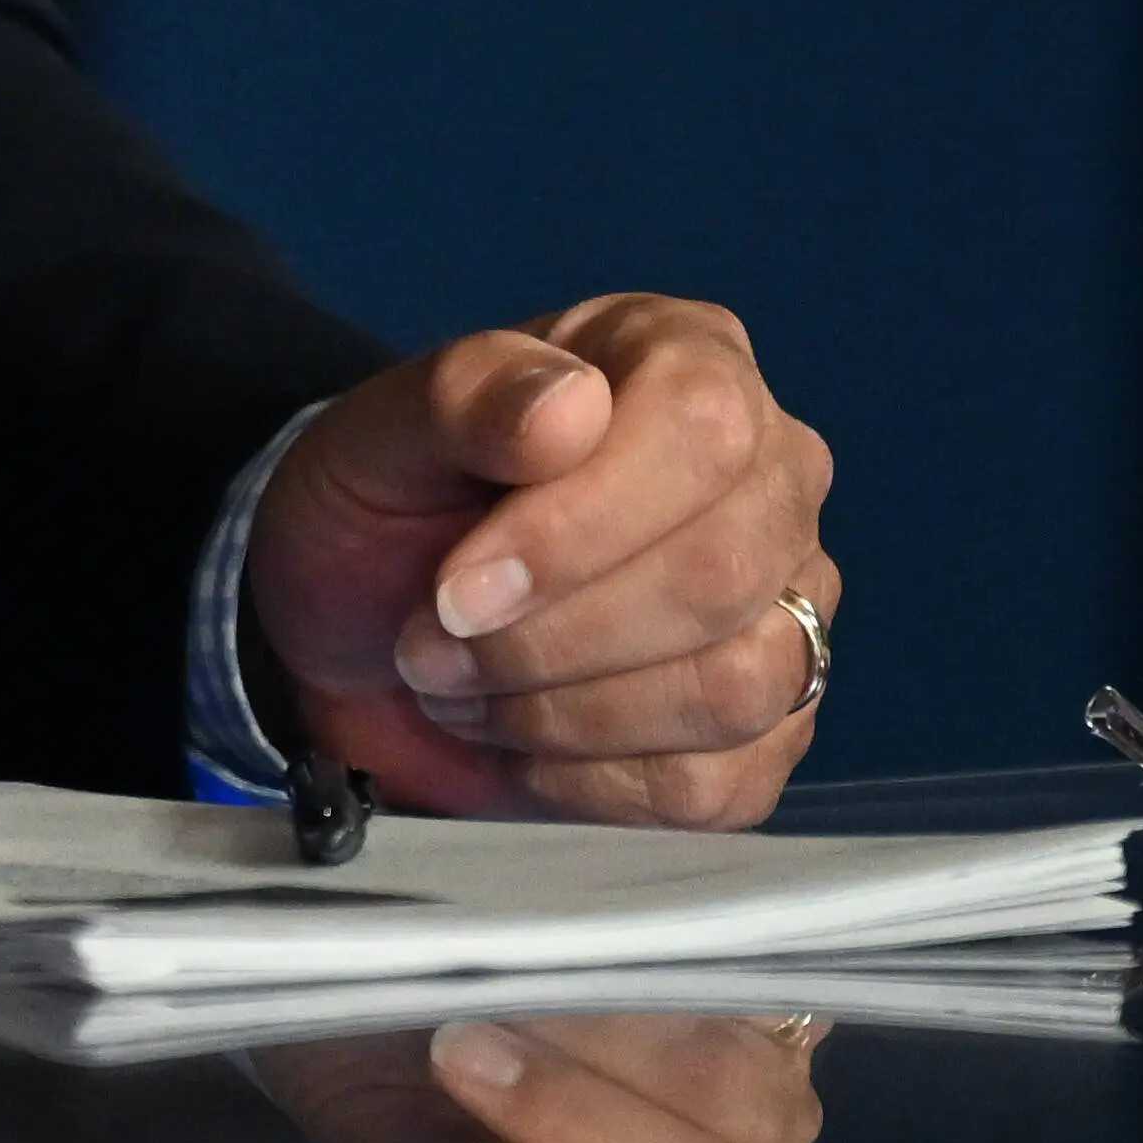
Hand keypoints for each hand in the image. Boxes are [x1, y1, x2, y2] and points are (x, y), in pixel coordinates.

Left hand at [241, 296, 832, 827]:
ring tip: (465, 689)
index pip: (699, 429)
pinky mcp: (767, 731)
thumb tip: (570, 405)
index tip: (457, 590)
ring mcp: (784, 608)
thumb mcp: (380, 432)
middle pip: (722, 574)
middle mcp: (768, 476)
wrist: (358, 625)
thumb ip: (463, 398)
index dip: (578, 526)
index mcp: (687, 358)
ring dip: (565, 714)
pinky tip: (519, 742)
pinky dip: (589, 783)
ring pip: (734, 689)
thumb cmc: (386, 506)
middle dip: (551, 639)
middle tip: (430, 649)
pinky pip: (716, 784)